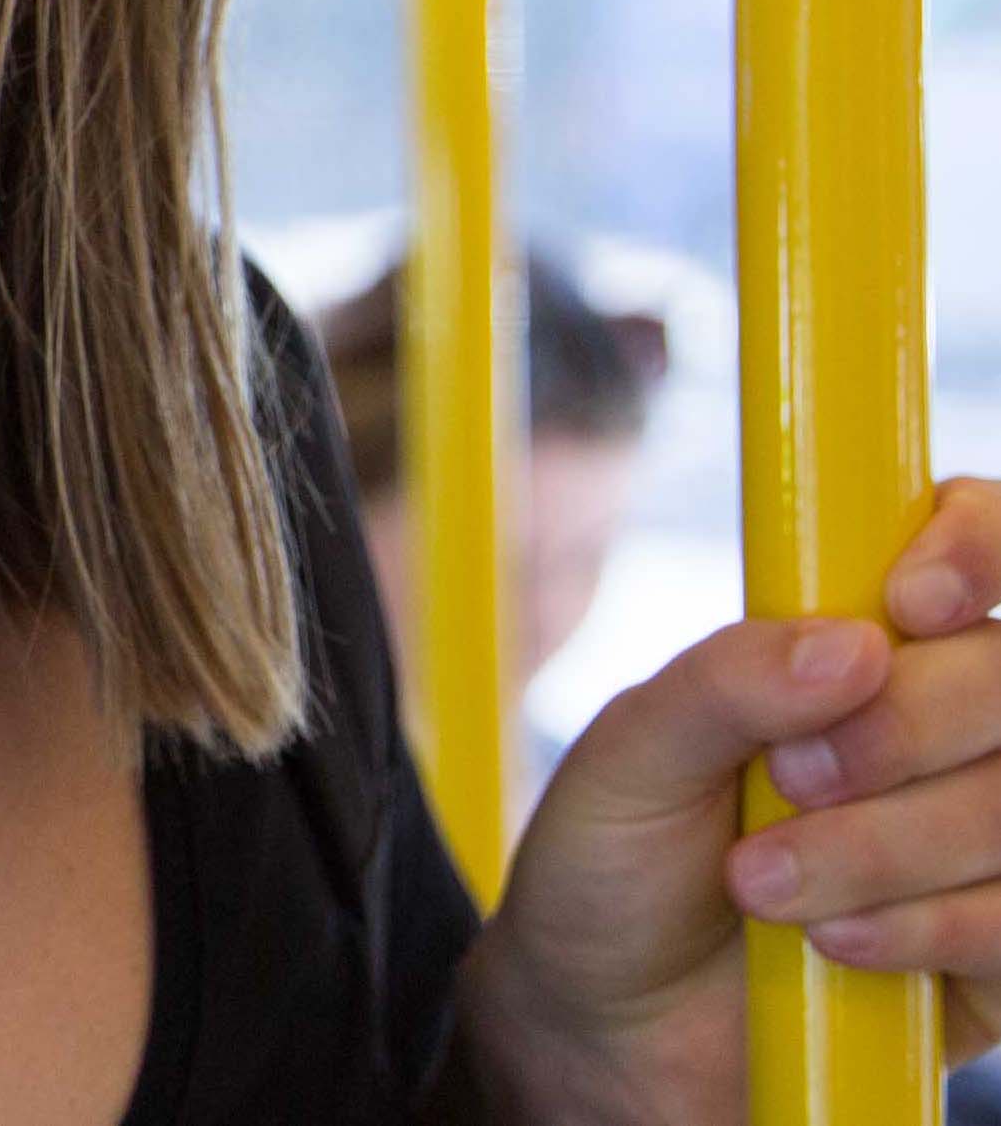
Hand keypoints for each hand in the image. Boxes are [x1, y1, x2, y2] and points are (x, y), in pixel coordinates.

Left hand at [459, 475, 1000, 1122]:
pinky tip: (834, 945)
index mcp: (854, 640)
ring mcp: (981, 837)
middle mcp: (939, 726)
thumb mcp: (628, 758)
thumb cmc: (613, 867)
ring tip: (763, 882)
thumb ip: (723, 684)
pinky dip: (927, 929)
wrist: (608, 1033)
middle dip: (907, 727)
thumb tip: (851, 644)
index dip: (974, 547)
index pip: (975, 539)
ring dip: (889, 844)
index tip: (906, 601)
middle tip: (790, 778)